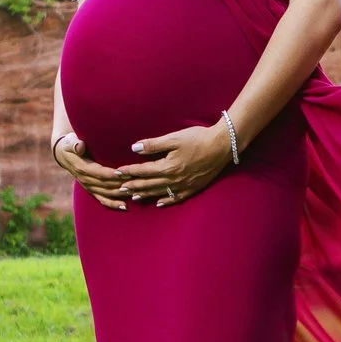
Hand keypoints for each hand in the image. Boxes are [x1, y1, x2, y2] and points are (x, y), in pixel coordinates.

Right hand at [52, 133, 133, 210]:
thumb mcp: (69, 142)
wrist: (63, 155)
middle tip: (136, 182)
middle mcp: (86, 180)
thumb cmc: (70, 145)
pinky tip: (125, 207)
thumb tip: (79, 146)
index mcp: (82, 168)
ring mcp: (89, 187)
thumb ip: (74, 144)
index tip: (124, 173)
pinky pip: (102, 199)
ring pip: (107, 193)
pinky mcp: (92, 190)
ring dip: (121, 194)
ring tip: (135, 193)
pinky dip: (113, 204)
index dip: (112, 174)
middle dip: (121, 184)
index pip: (99, 173)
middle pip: (106, 185)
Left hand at [118, 122, 232, 206]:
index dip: (129, 171)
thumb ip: (154, 145)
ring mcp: (184, 185)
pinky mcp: (194, 187)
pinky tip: (159, 203)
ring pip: (160, 192)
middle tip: (119, 188)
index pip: (143, 171)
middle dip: (133, 186)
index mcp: (168, 166)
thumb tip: (134, 148)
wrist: (223, 146)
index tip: (117, 172)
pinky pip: (177, 198)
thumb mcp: (174, 138)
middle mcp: (174, 179)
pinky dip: (167, 201)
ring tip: (133, 197)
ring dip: (146, 195)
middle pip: (149, 184)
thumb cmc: (198, 138)